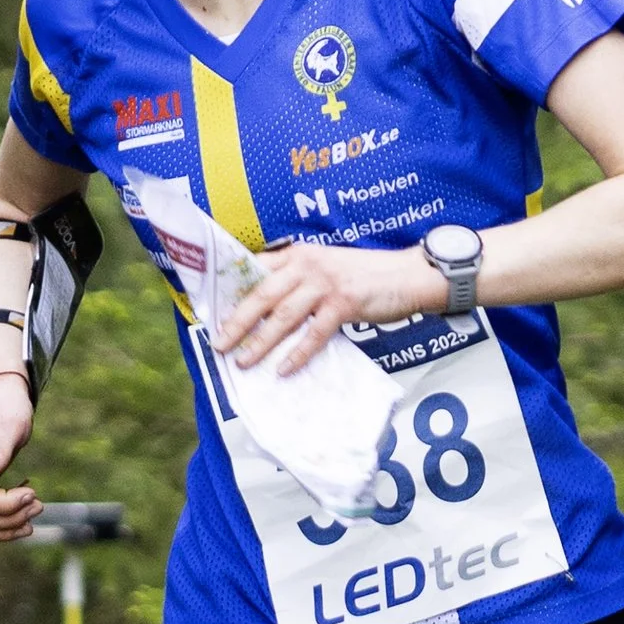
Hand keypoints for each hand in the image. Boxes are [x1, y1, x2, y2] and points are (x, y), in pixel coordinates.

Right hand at [0, 375, 40, 540]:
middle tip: (38, 504)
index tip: (31, 494)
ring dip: (8, 524)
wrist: (2, 395)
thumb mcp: (8, 424)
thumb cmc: (6, 406)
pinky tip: (25, 521)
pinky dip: (4, 523)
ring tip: (36, 510)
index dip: (2, 505)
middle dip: (9, 517)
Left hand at [213, 242, 435, 374]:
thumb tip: (268, 310)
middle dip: (237, 321)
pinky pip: (314, 333)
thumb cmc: (366, 276)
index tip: (215, 313)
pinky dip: (297, 353)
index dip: (234, 292)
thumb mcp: (328, 268)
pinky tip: (283, 368)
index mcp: (298, 255)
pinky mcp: (344, 303)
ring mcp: (325, 283)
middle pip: (262, 295)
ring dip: (260, 341)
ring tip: (244, 360)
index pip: (256, 270)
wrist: (408, 275)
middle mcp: (307, 265)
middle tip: (219, 343)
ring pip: (283, 316)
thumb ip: (300, 281)